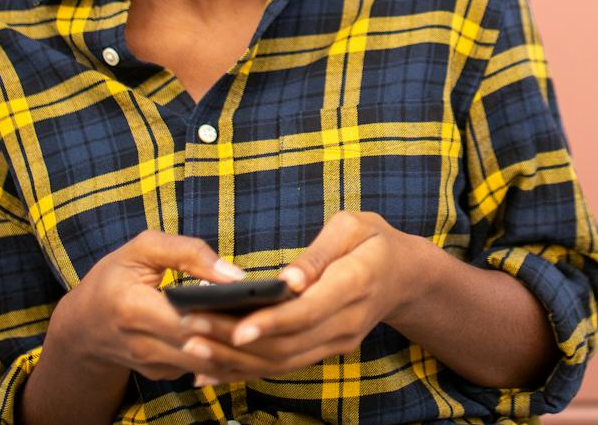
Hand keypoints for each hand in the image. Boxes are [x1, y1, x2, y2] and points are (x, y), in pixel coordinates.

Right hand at [46, 230, 245, 381]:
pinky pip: (200, 365)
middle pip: (203, 346)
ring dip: (233, 344)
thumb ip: (188, 253)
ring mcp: (152, 365)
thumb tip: (234, 274)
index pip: (189, 320)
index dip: (224, 314)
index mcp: (133, 309)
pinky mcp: (162, 374)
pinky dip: (221, 350)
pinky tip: (240, 331)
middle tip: (272, 310)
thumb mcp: (143, 249)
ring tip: (262, 318)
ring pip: (206, 361)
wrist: (84, 325)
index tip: (257, 298)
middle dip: (237, 331)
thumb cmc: (115, 278)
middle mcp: (141, 345)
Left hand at [174, 211, 431, 385]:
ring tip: (193, 348)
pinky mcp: (325, 349)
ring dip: (236, 360)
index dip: (271, 323)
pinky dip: (247, 370)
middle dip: (236, 341)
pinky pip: (284, 366)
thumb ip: (320, 252)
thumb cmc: (374, 240)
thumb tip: (288, 280)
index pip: (308, 312)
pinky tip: (212, 371)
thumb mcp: (353, 227)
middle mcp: (346, 323)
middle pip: (287, 343)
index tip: (235, 327)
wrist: (405, 276)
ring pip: (282, 361)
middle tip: (192, 329)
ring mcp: (337, 342)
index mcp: (355, 284)